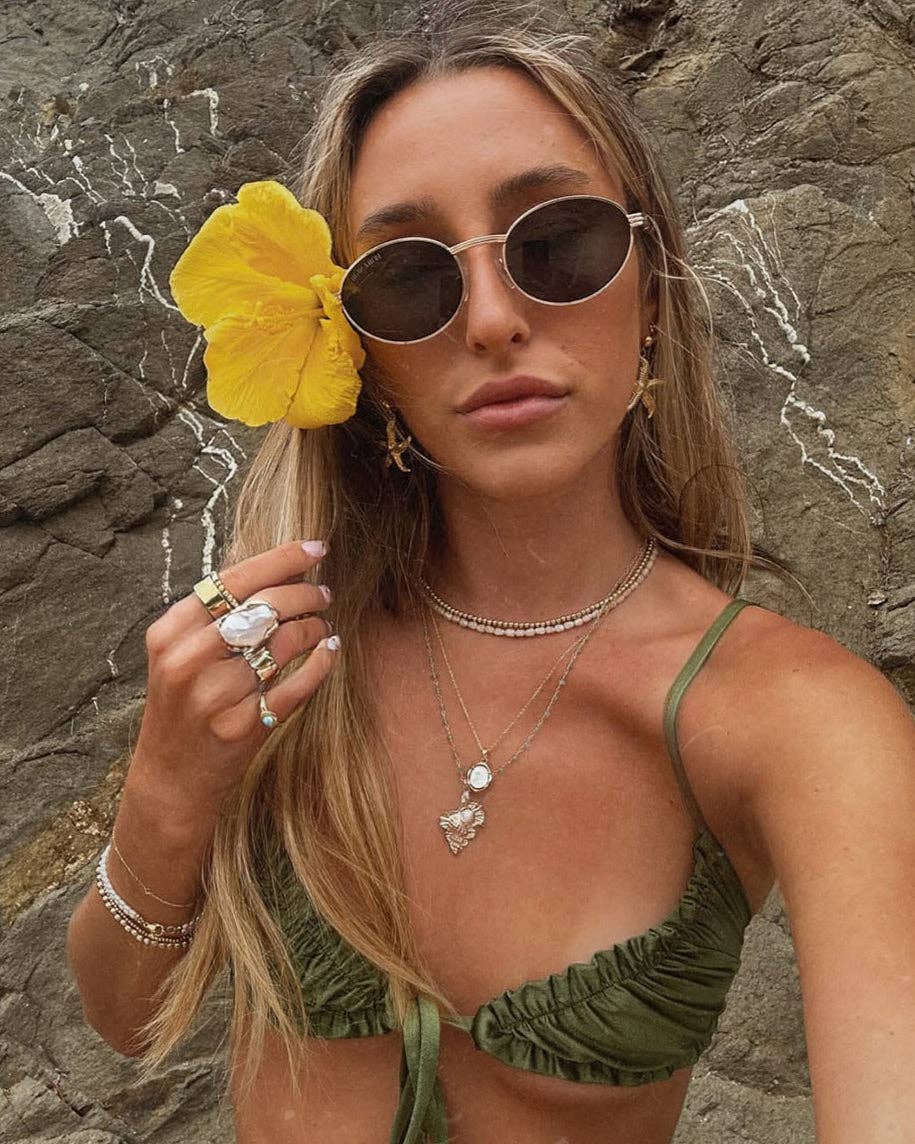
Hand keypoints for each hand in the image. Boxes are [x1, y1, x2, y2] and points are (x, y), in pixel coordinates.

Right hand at [131, 539, 334, 819]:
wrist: (170, 778)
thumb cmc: (183, 704)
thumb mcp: (180, 653)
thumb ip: (217, 613)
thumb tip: (280, 566)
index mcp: (169, 632)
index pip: (234, 579)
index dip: (281, 558)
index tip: (316, 547)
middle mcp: (188, 660)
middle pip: (264, 607)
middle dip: (305, 593)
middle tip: (324, 593)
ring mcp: (215, 696)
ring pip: (285, 642)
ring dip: (314, 628)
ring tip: (321, 626)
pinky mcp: (243, 726)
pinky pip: (298, 684)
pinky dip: (322, 664)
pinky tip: (329, 652)